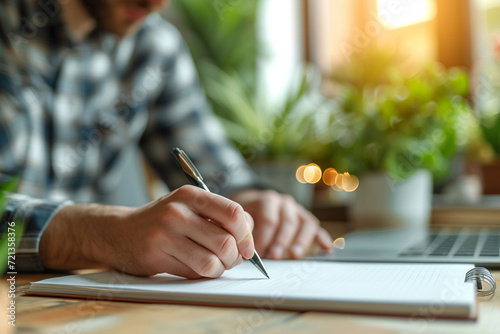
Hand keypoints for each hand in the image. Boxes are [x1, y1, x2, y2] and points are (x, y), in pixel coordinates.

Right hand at [40, 185, 254, 278]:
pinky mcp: (156, 255)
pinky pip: (194, 273)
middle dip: (234, 257)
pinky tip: (195, 267)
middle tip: (229, 259)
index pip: (234, 213)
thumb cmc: (164, 221)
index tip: (247, 247)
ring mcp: (165, 233)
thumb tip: (249, 240)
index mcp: (191, 195)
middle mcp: (178, 211)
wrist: (119, 231)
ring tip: (213, 264)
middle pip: (226, 241)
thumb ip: (218, 217)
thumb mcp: (189, 207)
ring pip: (212, 262)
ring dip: (219, 269)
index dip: (247, 234)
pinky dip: (202, 275)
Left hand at [229, 189, 332, 259]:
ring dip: (301, 241)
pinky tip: (327, 249)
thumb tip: (243, 252)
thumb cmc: (247, 215)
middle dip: (281, 240)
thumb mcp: (241, 217)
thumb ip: (243, 230)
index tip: (258, 252)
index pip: (268, 218)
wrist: (255, 203)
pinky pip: (316, 228)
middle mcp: (285, 203)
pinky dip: (322, 238)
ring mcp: (297, 211)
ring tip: (295, 255)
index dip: (263, 236)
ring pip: (305, 223)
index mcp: (267, 200)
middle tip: (275, 256)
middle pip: (287, 221)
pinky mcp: (306, 220)